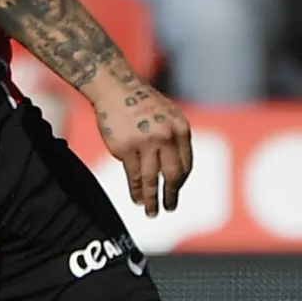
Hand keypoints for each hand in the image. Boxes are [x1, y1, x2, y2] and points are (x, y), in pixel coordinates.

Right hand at [93, 79, 193, 216]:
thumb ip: (175, 139)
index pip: (185, 164)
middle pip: (173, 175)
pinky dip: (135, 190)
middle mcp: (166, 136)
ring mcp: (145, 143)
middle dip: (172, 195)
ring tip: (152, 212)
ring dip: (152, 200)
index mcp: (180, 128)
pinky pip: (133, 176)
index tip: (176, 191)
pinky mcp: (125, 148)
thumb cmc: (142, 102)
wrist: (116, 88)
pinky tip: (137, 198)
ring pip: (151, 180)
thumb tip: (178, 171)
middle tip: (170, 208)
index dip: (180, 181)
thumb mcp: (168, 115)